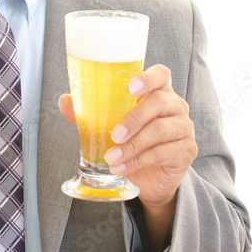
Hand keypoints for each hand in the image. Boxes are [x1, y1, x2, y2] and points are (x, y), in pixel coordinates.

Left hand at [57, 64, 196, 206]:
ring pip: (161, 130)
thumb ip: (89, 112)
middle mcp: (175, 106)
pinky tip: (122, 167)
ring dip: (133, 146)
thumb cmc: (131, 142)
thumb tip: (64, 101)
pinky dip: (139, 161)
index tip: (130, 88)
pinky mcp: (187, 151)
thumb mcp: (109, 125)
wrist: (150, 177)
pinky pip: (164, 153)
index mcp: (158, 91)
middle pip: (160, 102)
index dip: (148, 78)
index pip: (161, 74)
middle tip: (113, 135)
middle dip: (134, 119)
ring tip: (112, 158)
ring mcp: (184, 128)